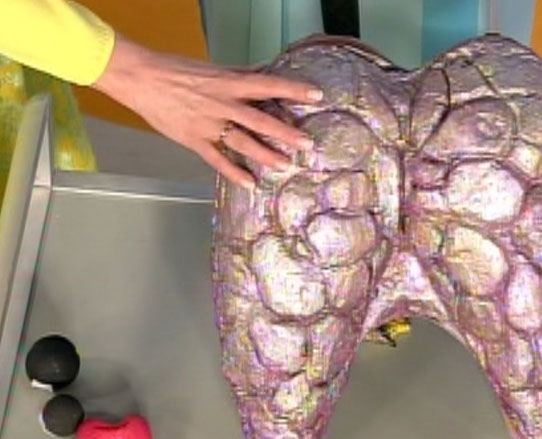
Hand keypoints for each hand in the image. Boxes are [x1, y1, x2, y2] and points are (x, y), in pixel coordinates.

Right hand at [93, 34, 322, 188]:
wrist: (142, 78)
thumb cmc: (177, 70)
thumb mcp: (213, 68)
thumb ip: (240, 74)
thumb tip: (265, 73)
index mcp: (228, 83)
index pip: (268, 85)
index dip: (293, 90)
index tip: (316, 96)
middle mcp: (223, 104)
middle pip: (260, 120)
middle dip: (286, 133)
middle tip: (308, 144)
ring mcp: (209, 125)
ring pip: (243, 143)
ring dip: (266, 155)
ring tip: (286, 166)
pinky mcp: (195, 141)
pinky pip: (217, 160)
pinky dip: (233, 172)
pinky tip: (250, 183)